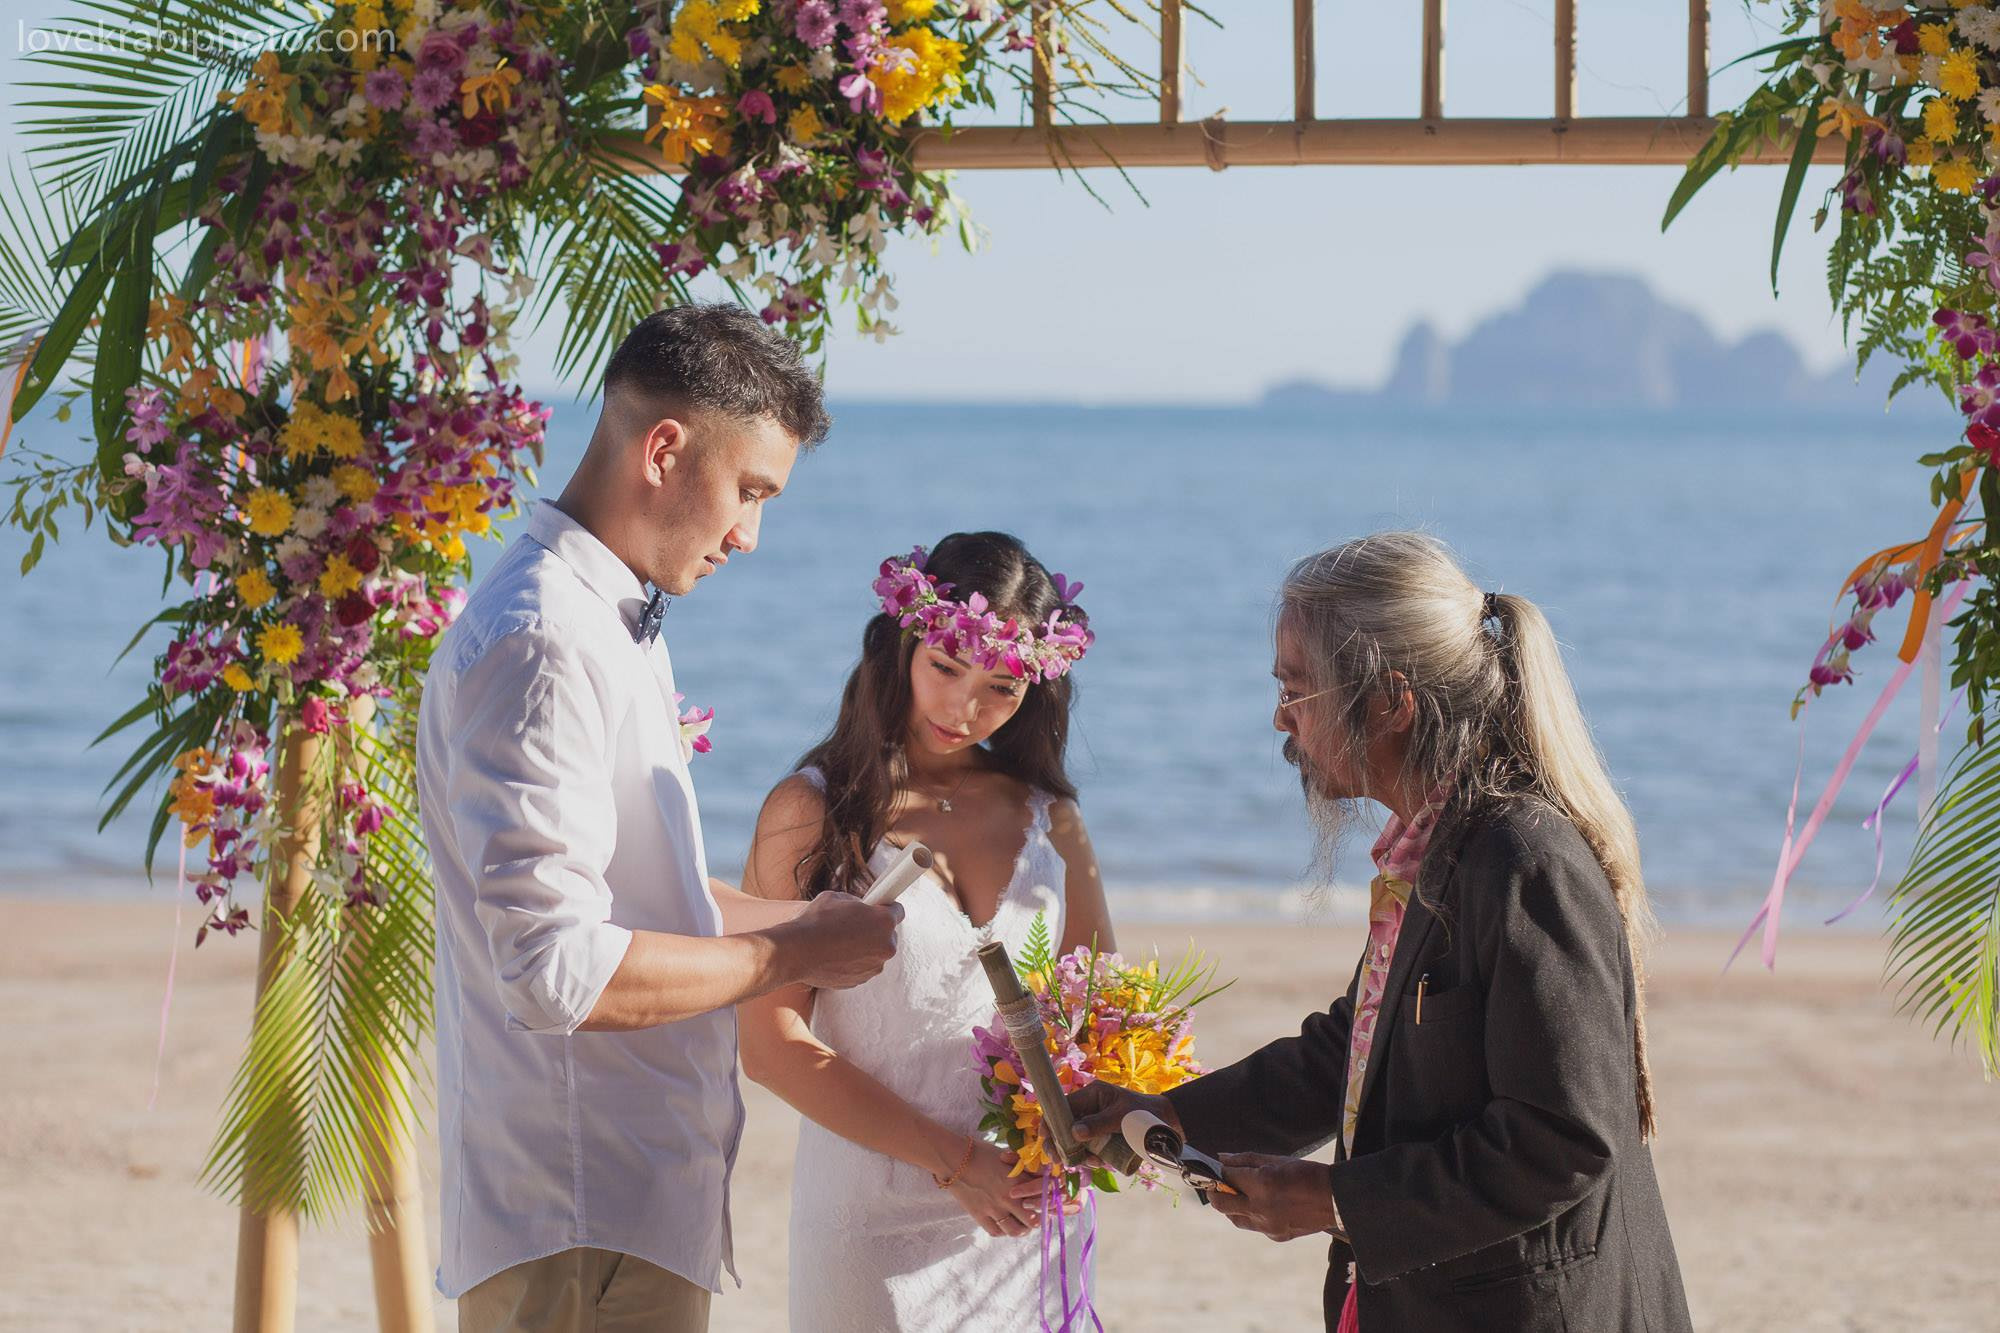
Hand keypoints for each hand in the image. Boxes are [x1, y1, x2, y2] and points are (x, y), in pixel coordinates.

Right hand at [780, 892, 901, 989]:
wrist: (796, 952)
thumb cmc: (815, 922)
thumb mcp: (837, 898)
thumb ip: (856, 903)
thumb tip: (860, 908)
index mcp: (884, 922)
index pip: (898, 911)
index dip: (885, 908)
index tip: (877, 909)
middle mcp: (886, 946)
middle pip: (888, 935)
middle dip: (874, 930)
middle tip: (853, 925)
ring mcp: (874, 966)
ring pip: (874, 953)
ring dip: (863, 948)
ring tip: (839, 942)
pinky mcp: (861, 980)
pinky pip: (862, 967)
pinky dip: (853, 962)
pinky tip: (835, 955)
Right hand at [942, 1142, 1076, 1238]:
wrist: (954, 1158)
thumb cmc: (981, 1152)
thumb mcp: (1007, 1158)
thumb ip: (1023, 1171)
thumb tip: (1038, 1178)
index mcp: (1018, 1181)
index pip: (1042, 1200)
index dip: (1049, 1206)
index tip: (1049, 1206)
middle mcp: (1008, 1198)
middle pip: (1032, 1220)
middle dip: (1036, 1220)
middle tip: (1036, 1218)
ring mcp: (994, 1208)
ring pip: (1015, 1231)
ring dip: (1021, 1230)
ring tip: (1021, 1227)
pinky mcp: (979, 1215)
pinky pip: (996, 1232)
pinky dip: (1002, 1232)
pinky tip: (1003, 1226)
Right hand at [1062, 1080, 1181, 1165]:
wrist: (1167, 1124)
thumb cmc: (1145, 1114)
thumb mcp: (1121, 1117)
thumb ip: (1098, 1123)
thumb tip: (1074, 1133)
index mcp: (1092, 1094)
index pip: (1064, 1106)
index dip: (1051, 1121)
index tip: (1046, 1138)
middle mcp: (1090, 1107)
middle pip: (1065, 1125)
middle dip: (1062, 1144)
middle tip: (1060, 1161)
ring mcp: (1095, 1123)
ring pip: (1076, 1140)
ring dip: (1080, 1154)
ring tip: (1095, 1163)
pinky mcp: (1102, 1136)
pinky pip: (1089, 1148)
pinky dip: (1091, 1157)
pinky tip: (1100, 1163)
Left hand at [1207, 1152, 1338, 1241]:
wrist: (1335, 1199)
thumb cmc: (1306, 1173)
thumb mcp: (1277, 1160)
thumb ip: (1246, 1160)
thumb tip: (1222, 1159)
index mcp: (1262, 1184)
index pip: (1227, 1177)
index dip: (1218, 1171)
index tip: (1216, 1168)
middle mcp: (1261, 1208)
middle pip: (1221, 1204)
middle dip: (1214, 1192)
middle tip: (1216, 1184)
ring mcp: (1268, 1226)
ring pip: (1235, 1219)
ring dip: (1232, 1206)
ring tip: (1239, 1195)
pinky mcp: (1276, 1236)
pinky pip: (1254, 1226)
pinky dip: (1252, 1215)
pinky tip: (1262, 1205)